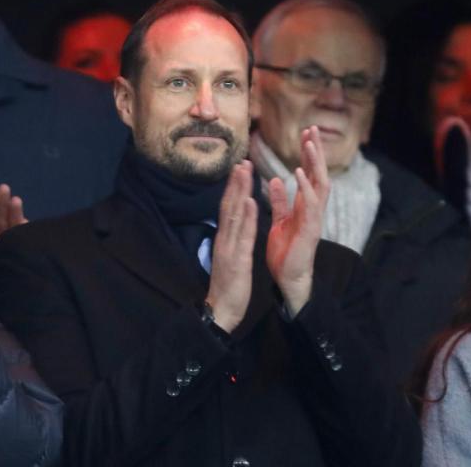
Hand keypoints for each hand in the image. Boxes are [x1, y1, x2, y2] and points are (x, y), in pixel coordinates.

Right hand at [206, 161, 257, 332]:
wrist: (221, 310)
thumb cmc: (227, 286)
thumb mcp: (229, 258)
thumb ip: (231, 241)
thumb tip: (233, 227)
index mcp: (224, 239)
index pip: (228, 209)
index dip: (233, 189)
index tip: (239, 170)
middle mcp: (224, 239)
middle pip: (228, 206)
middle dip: (236, 183)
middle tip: (242, 161)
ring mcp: (229, 247)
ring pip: (234, 215)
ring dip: (239, 192)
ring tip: (245, 172)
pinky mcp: (237, 258)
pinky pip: (242, 235)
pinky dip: (246, 216)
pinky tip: (250, 201)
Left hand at [266, 126, 329, 315]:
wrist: (288, 278)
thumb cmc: (286, 251)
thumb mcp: (280, 220)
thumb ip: (280, 201)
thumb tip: (275, 180)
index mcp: (305, 206)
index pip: (311, 175)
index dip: (309, 155)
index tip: (306, 134)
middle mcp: (313, 210)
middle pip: (319, 174)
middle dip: (317, 152)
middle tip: (313, 129)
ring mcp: (314, 219)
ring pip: (320, 185)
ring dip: (315, 163)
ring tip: (310, 143)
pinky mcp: (310, 230)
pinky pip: (310, 206)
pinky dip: (306, 188)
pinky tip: (300, 173)